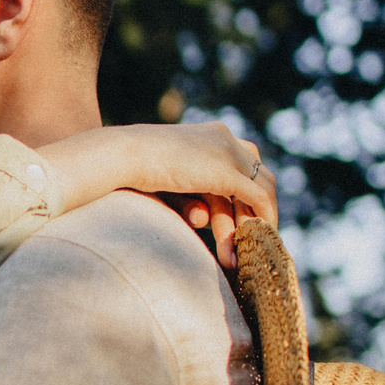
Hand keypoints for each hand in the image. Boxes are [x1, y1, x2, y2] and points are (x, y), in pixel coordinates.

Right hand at [35, 121, 274, 264]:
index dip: (245, 190)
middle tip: (252, 239)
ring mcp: (228, 152)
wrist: (120, 155)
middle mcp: (224, 138)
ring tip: (251, 249)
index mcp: (209, 135)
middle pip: (254, 176)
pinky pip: (258, 197)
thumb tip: (202, 218)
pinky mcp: (226, 171)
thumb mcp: (168, 184)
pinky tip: (260, 238)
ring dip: (258, 220)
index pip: (241, 163)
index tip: (243, 217)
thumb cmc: (129, 169)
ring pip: (258, 189)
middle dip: (255, 209)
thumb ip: (190, 198)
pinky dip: (264, 218)